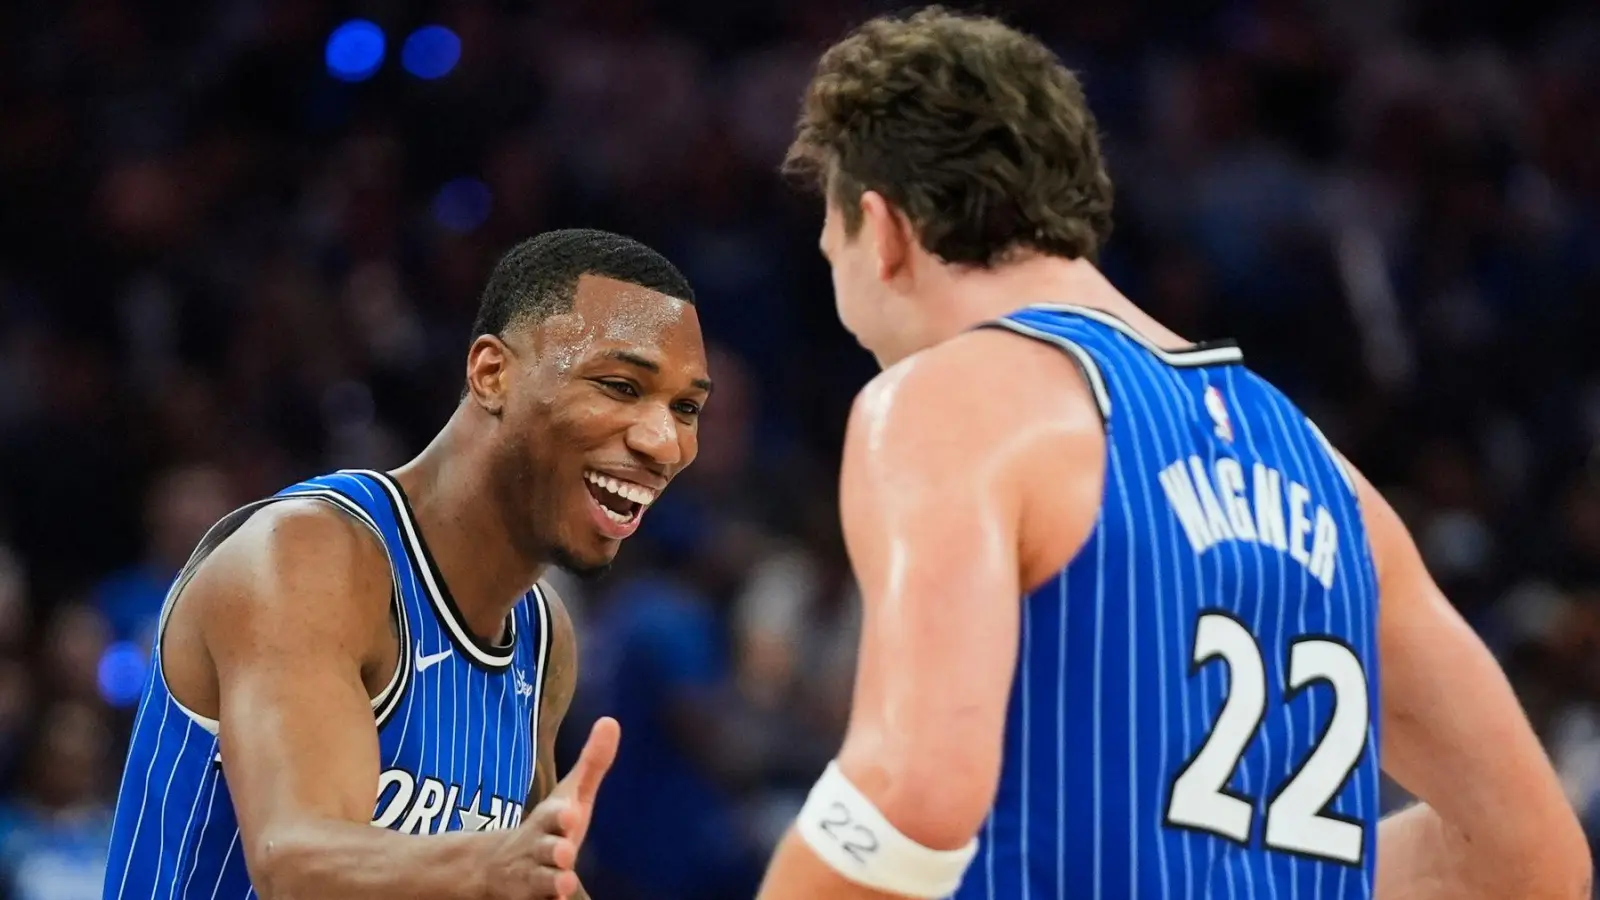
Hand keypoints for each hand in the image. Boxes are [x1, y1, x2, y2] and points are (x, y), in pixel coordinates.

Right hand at [488, 717, 619, 898]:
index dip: (560, 816)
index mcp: (549, 821)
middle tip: (564, 851)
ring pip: (540, 882)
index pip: (552, 815)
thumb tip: (611, 721)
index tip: (571, 814)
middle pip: (545, 849)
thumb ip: (592, 763)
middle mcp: (538, 849)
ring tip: (565, 882)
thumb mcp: (570, 796)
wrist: (498, 869)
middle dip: (554, 849)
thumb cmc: (549, 828)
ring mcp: (532, 878)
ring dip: (552, 882)